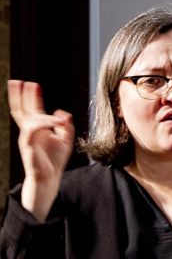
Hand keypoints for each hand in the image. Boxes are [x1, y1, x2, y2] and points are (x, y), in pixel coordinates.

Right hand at [8, 80, 74, 220]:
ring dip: (43, 116)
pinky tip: (54, 124)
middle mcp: (30, 131)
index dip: (32, 96)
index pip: (32, 108)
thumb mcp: (66, 139)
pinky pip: (32, 130)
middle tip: (18, 81)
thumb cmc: (55, 160)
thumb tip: (61, 112)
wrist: (50, 177)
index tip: (32, 84)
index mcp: (39, 128)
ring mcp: (27, 137)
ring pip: (29, 119)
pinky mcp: (26, 145)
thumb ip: (66, 125)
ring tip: (58, 122)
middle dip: (20, 96)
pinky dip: (43, 124)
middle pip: (22, 110)